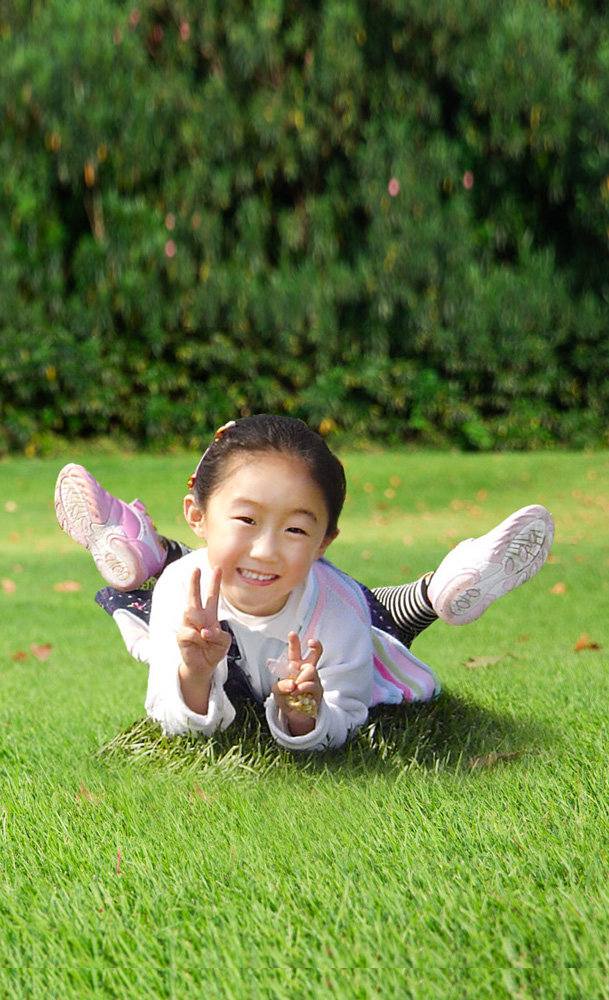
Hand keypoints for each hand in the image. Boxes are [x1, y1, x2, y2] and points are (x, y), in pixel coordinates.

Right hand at [178, 567, 230, 692]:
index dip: (215, 582)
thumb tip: (204, 631)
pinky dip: (199, 638)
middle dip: (194, 582)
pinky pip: (191, 631)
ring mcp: (187, 625)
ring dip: (201, 623)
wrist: (203, 666)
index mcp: (209, 615)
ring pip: (191, 612)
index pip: (212, 595)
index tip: (218, 567)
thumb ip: (218, 634)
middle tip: (196, 568)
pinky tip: (200, 643)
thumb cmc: (213, 651)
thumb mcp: (224, 642)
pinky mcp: (182, 635)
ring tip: (206, 635)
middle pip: (194, 596)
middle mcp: (197, 617)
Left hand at [272, 632, 323, 734]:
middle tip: (311, 642)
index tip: (292, 633)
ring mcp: (314, 679)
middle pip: (315, 653)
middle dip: (315, 645)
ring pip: (311, 670)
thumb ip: (281, 685)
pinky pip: (312, 684)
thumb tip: (292, 685)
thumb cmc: (286, 698)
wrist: (296, 716)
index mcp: (295, 667)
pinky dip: (302, 689)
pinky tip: (297, 694)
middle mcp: (306, 670)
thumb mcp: (277, 691)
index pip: (295, 652)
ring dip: (300, 679)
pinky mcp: (319, 690)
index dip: (294, 642)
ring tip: (294, 689)